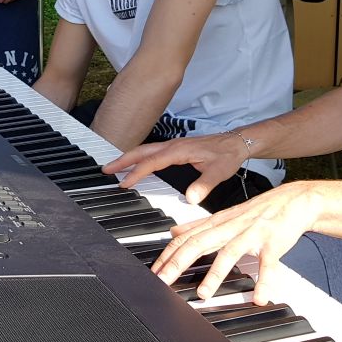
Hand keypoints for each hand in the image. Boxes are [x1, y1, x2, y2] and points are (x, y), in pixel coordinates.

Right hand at [104, 130, 256, 204]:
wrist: (236, 143)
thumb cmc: (227, 154)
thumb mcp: (218, 171)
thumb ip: (204, 185)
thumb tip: (190, 198)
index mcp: (179, 150)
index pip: (152, 162)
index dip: (137, 172)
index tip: (125, 183)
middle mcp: (172, 146)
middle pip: (141, 151)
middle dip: (122, 160)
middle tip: (106, 169)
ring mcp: (173, 146)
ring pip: (145, 150)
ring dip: (128, 158)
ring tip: (114, 168)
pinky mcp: (175, 149)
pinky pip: (152, 152)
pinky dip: (140, 158)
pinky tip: (137, 166)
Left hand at [151, 182, 320, 304]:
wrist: (294, 199)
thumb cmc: (259, 210)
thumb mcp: (225, 216)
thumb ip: (198, 226)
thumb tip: (173, 231)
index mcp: (218, 223)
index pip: (187, 238)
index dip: (169, 254)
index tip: (154, 271)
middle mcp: (231, 227)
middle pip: (200, 243)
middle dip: (179, 262)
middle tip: (164, 281)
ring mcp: (252, 234)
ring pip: (230, 252)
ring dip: (215, 274)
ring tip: (203, 293)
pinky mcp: (273, 243)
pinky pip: (268, 264)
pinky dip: (264, 281)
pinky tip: (259, 297)